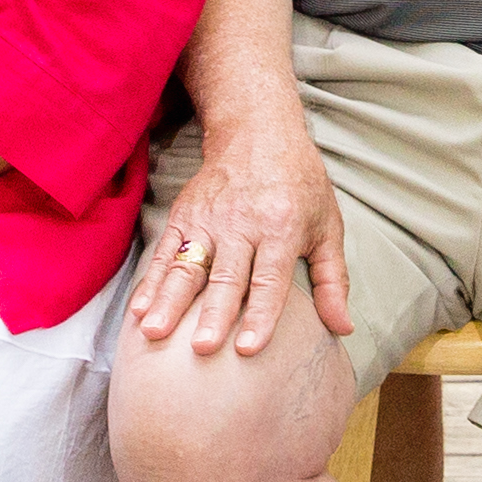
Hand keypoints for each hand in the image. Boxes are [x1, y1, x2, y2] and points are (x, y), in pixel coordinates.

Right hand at [129, 122, 353, 358]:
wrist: (258, 132)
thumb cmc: (300, 185)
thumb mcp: (327, 226)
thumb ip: (333, 280)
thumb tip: (343, 328)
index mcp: (282, 228)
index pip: (270, 279)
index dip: (260, 315)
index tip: (249, 349)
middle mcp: (242, 224)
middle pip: (226, 276)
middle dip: (212, 314)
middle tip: (202, 349)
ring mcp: (208, 220)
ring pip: (187, 266)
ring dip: (169, 301)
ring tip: (154, 333)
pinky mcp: (184, 215)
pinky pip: (164, 253)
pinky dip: (150, 282)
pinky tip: (138, 311)